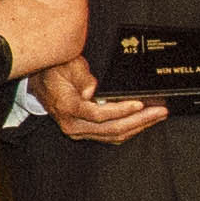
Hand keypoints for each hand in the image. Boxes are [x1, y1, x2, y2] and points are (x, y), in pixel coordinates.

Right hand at [33, 56, 168, 146]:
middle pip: (111, 129)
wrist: (39, 82)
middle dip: (139, 121)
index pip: (99, 114)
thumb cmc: (54, 70)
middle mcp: (72, 124)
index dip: (122, 110)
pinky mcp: (84, 132)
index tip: (140, 103)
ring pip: (113, 136)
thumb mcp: (67, 64)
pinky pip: (109, 136)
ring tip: (157, 116)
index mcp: (67, 107)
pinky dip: (128, 130)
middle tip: (160, 111)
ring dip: (138, 127)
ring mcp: (78, 131)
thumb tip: (92, 90)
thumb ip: (81, 76)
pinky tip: (142, 123)